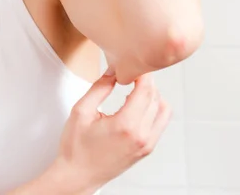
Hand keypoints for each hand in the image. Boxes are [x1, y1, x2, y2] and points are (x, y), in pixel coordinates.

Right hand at [53, 71, 170, 191]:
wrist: (78, 175)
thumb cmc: (76, 148)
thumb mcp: (81, 111)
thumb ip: (99, 87)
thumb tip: (112, 71)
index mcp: (126, 125)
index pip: (145, 90)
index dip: (142, 73)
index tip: (132, 64)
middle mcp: (142, 136)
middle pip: (156, 98)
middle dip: (146, 82)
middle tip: (131, 73)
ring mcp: (147, 144)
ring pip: (163, 110)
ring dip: (152, 95)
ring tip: (134, 89)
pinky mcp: (146, 149)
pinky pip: (159, 123)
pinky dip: (152, 109)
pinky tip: (135, 105)